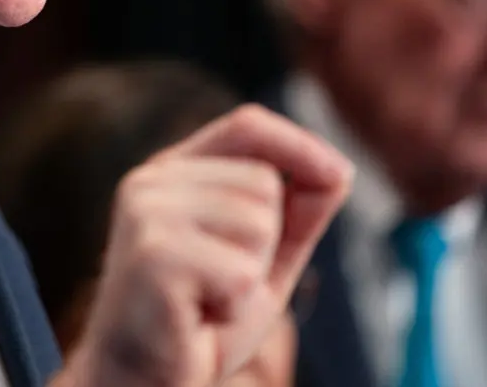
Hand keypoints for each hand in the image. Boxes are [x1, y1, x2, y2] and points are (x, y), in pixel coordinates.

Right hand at [55, 105, 350, 386]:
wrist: (144, 383)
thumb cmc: (199, 323)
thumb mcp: (262, 260)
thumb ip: (296, 214)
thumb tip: (337, 172)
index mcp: (172, 172)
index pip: (246, 126)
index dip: (300, 144)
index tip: (341, 175)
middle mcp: (150, 182)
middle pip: (263, 182)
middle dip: (266, 244)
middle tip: (222, 285)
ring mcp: (145, 215)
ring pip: (257, 223)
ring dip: (251, 277)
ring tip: (210, 299)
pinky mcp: (152, 257)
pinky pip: (241, 273)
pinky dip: (235, 307)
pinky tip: (198, 318)